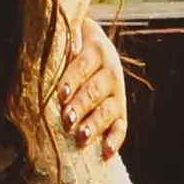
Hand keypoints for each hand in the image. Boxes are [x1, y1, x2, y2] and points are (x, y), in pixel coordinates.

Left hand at [58, 17, 128, 159]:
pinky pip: (122, 126)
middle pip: (95, 90)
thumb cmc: (71, 43)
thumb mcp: (70, 32)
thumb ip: (69, 36)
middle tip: (67, 120)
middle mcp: (111, 71)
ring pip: (108, 110)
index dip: (72, 80)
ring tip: (82, 138)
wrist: (93, 45)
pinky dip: (115, 139)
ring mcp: (118, 93)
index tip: (61, 94)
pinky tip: (107, 151)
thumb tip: (71, 48)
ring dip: (95, 124)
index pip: (83, 65)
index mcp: (97, 50)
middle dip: (81, 106)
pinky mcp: (121, 111)